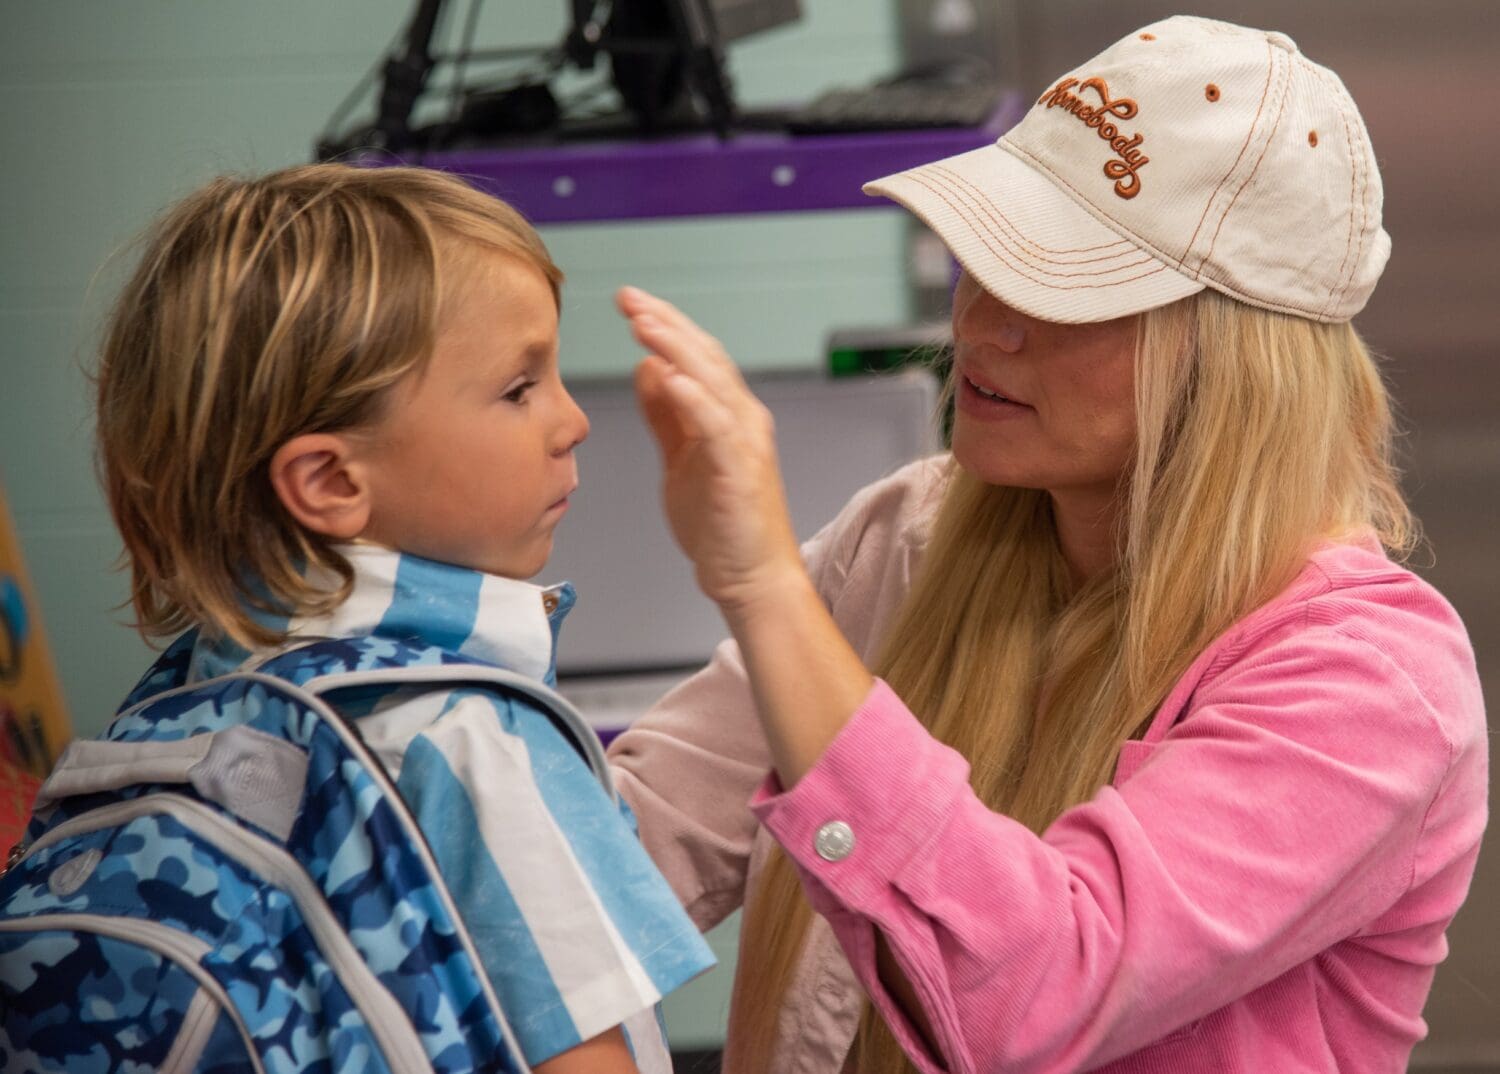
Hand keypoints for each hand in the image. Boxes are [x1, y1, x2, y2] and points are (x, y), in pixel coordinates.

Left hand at [616, 286, 804, 614]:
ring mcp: (745, 441)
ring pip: (711, 379)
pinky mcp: (740, 468)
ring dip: (676, 347)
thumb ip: (665, 416)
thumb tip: (647, 369)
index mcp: (727, 414)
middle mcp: (742, 418)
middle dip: (665, 323)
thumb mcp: (681, 460)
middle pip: (705, 356)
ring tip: (643, 323)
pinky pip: (717, 424)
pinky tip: (671, 376)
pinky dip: (694, 397)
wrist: (751, 577)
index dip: (665, 326)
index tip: (631, 304)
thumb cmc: (720, 526)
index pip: (696, 356)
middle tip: (629, 298)